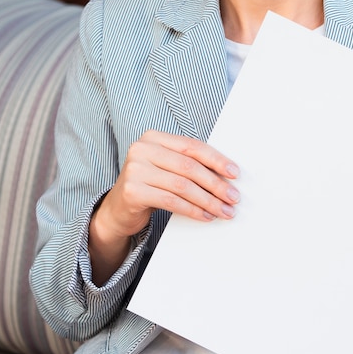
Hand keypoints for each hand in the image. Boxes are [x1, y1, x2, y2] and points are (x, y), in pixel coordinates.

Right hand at [89, 130, 240, 283]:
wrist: (118, 210)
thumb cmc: (149, 186)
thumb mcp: (167, 169)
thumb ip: (188, 165)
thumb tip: (227, 176)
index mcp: (153, 138)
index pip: (192, 146)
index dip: (216, 160)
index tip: (234, 173)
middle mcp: (142, 149)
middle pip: (189, 167)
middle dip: (215, 184)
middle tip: (233, 197)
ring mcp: (134, 170)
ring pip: (182, 186)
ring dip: (208, 200)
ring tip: (223, 210)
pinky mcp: (132, 191)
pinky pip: (171, 201)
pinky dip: (192, 210)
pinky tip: (205, 215)